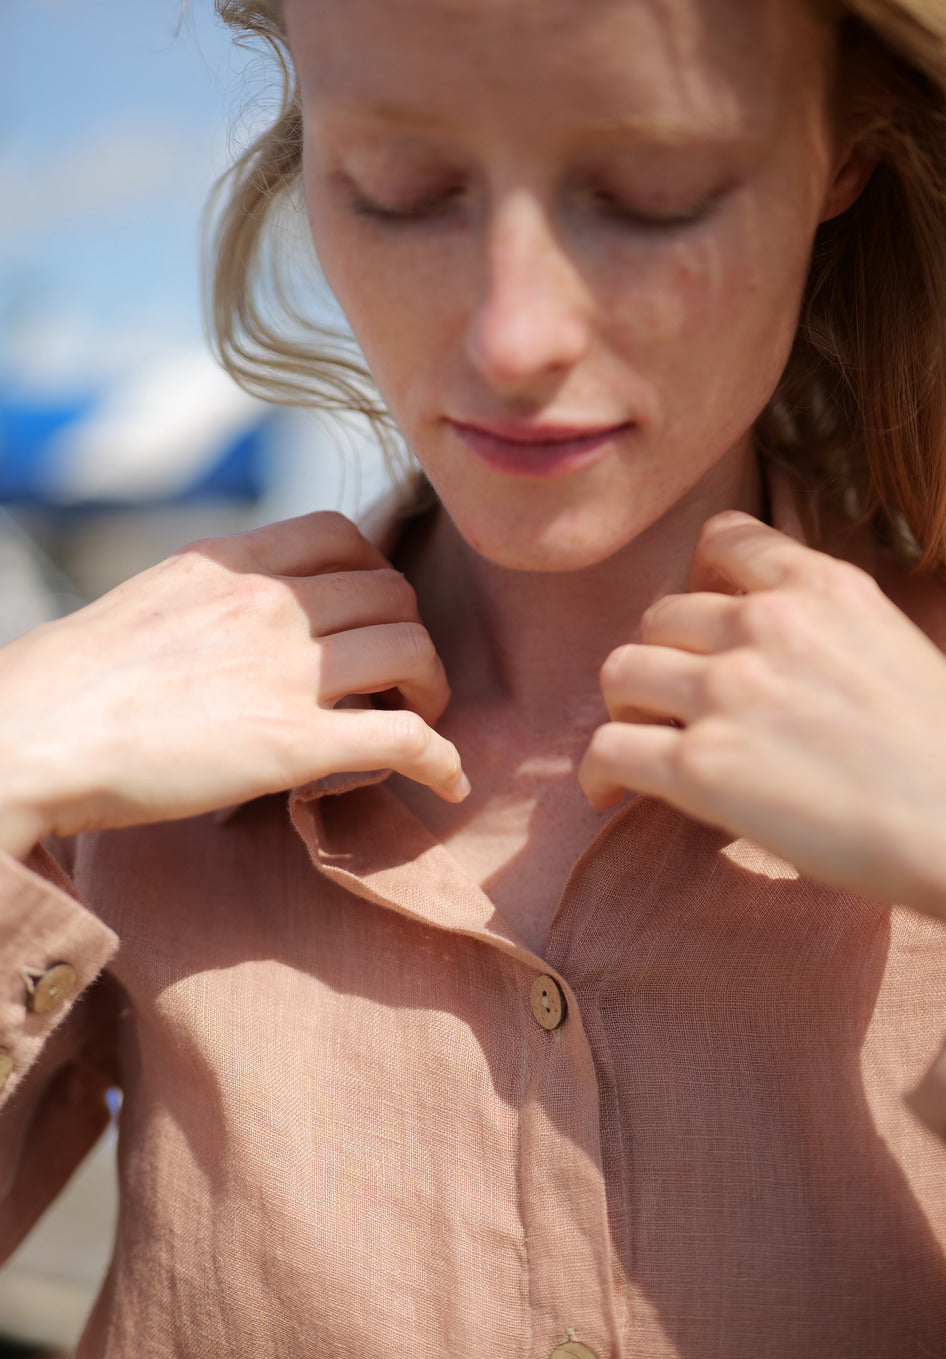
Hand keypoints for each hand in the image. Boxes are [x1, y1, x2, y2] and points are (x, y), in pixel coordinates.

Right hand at [0, 511, 467, 859]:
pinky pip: (405, 738)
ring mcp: (285, 670)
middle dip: (408, 631)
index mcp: (228, 564)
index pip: (340, 533)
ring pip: (411, 649)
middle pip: (391, 591)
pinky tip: (447, 782)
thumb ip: (211, 603)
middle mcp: (267, 603)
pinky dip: (442, 760)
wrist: (28, 736)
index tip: (374, 609)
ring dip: (432, 687)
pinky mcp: (293, 743)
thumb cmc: (67, 685)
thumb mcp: (146, 605)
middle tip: (400, 674)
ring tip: (421, 717)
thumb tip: (245, 629)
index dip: (376, 570)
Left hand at [579, 511, 945, 968]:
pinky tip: (610, 795)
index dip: (696, 580)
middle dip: (660, 659)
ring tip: (644, 742)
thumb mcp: (890, 642)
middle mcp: (766, 624)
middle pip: (658, 615)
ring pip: (620, 671)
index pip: (721, 538)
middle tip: (672, 706)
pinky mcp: (701, 765)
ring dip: (625, 708)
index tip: (700, 626)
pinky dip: (597, 773)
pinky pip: (608, 748)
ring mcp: (727, 691)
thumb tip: (772, 658)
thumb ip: (822, 628)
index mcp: (820, 585)